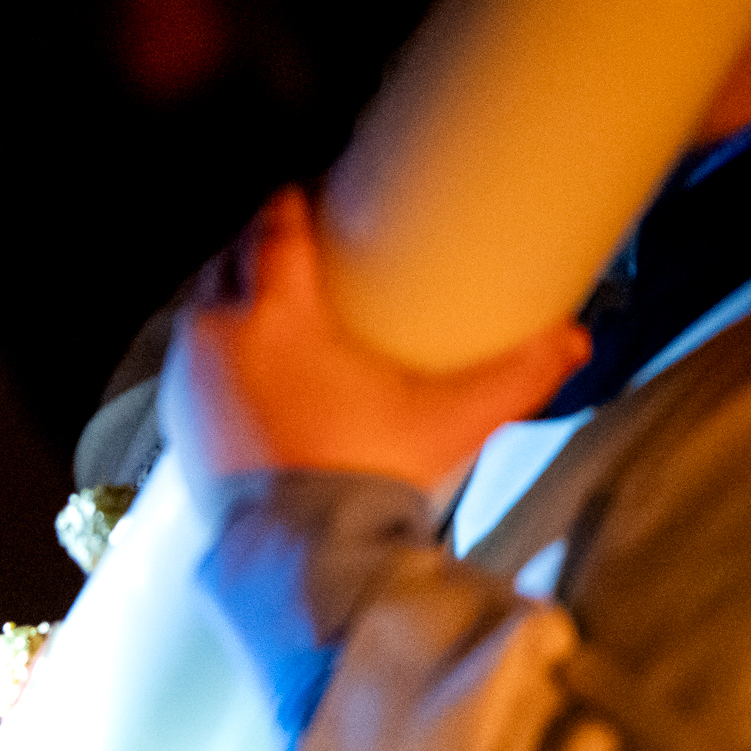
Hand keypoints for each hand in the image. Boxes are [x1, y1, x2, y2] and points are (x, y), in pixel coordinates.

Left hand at [166, 189, 590, 494]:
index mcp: (274, 312)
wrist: (301, 556)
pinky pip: (191, 356)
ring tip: (279, 298)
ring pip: (204, 304)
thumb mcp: (452, 420)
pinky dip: (216, 344)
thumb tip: (575, 338)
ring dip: (234, 291)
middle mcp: (217, 332)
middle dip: (264, 244)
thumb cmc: (369, 476)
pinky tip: (247, 356)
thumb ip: (516, 375)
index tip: (318, 194)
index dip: (295, 201)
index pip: (274, 226)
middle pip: (232, 258)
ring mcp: (188, 376)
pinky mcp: (175, 416)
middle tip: (307, 246)